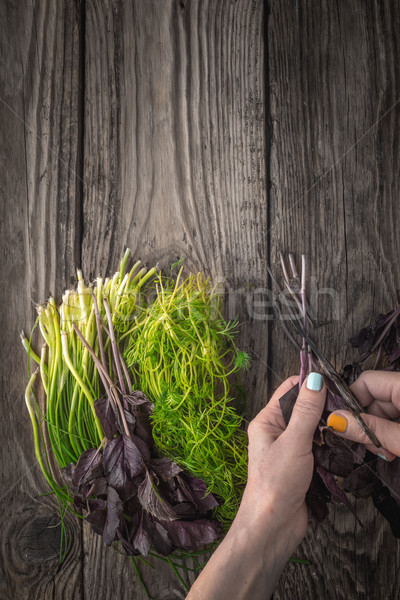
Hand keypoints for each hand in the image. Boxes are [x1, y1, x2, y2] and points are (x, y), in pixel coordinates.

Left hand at [186, 372, 326, 599]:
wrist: (272, 527)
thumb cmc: (275, 484)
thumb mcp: (293, 442)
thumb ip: (306, 411)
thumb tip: (316, 379)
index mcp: (266, 421)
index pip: (289, 390)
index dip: (310, 383)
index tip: (334, 383)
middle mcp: (276, 432)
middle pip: (303, 408)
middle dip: (324, 407)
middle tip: (346, 407)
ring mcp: (289, 449)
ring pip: (314, 428)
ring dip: (328, 428)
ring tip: (346, 426)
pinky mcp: (301, 466)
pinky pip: (318, 447)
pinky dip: (330, 446)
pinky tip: (342, 445)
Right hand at [327, 370, 399, 460]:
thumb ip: (370, 429)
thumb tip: (336, 420)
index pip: (366, 381)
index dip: (351, 401)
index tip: (343, 423)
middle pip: (374, 397)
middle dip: (366, 422)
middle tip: (369, 446)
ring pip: (384, 410)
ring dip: (379, 431)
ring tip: (387, 453)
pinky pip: (397, 416)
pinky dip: (391, 431)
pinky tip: (394, 448)